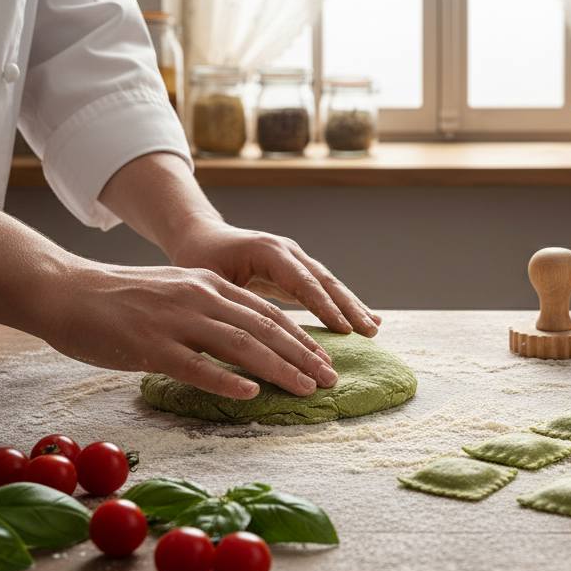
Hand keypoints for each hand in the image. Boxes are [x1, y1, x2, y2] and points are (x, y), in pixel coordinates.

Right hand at [44, 261, 340, 397]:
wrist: (64, 290)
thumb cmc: (118, 299)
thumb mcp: (174, 292)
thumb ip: (209, 310)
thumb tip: (244, 338)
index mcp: (208, 285)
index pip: (267, 313)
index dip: (301, 338)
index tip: (325, 359)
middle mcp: (199, 297)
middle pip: (264, 329)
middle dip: (303, 356)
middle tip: (330, 379)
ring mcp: (175, 321)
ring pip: (240, 346)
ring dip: (279, 369)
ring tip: (305, 389)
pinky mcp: (149, 345)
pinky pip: (195, 365)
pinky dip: (226, 379)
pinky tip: (251, 393)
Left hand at [96, 152, 381, 339]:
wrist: (199, 235)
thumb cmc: (196, 257)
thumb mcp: (207, 278)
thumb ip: (229, 301)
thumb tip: (246, 334)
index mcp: (268, 251)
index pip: (302, 281)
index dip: (324, 306)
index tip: (344, 329)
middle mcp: (287, 251)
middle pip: (325, 280)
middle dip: (349, 307)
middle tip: (370, 332)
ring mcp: (294, 259)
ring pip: (329, 284)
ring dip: (352, 306)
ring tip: (374, 329)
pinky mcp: (295, 271)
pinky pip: (322, 288)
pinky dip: (342, 305)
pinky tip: (360, 321)